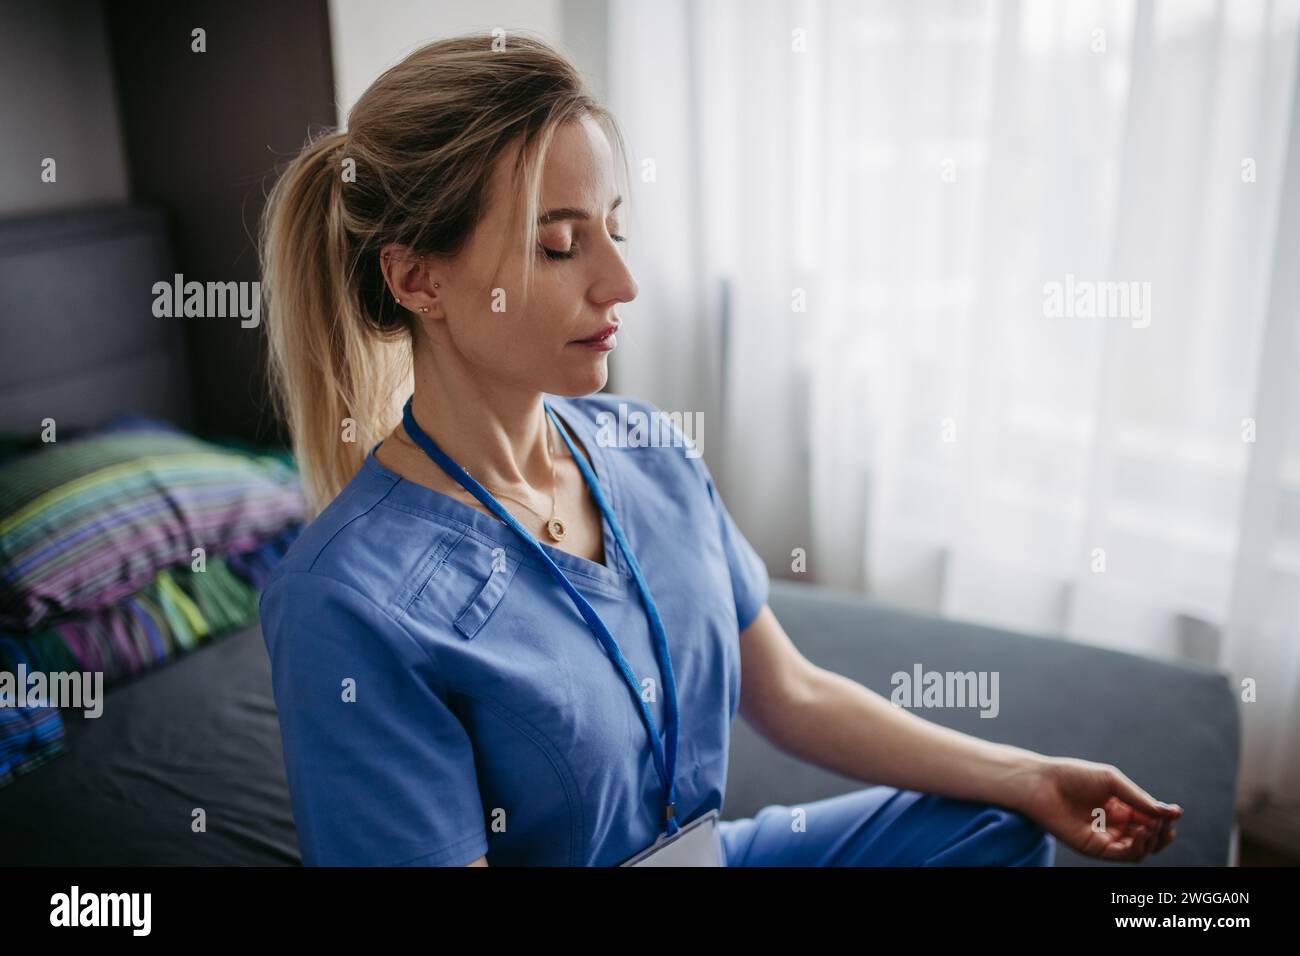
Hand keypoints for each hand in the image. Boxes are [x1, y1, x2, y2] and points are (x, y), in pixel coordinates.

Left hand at [1018, 756, 1182, 861]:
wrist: (1043, 784)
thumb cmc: (1074, 776)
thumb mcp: (1113, 782)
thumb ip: (1139, 799)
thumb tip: (1171, 813)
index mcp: (1120, 807)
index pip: (1150, 819)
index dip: (1164, 818)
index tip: (1176, 812)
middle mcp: (1115, 825)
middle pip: (1149, 838)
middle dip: (1162, 832)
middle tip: (1167, 824)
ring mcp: (1105, 838)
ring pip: (1140, 849)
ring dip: (1152, 841)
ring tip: (1152, 827)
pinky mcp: (1094, 848)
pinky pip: (1123, 855)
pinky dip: (1137, 847)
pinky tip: (1141, 833)